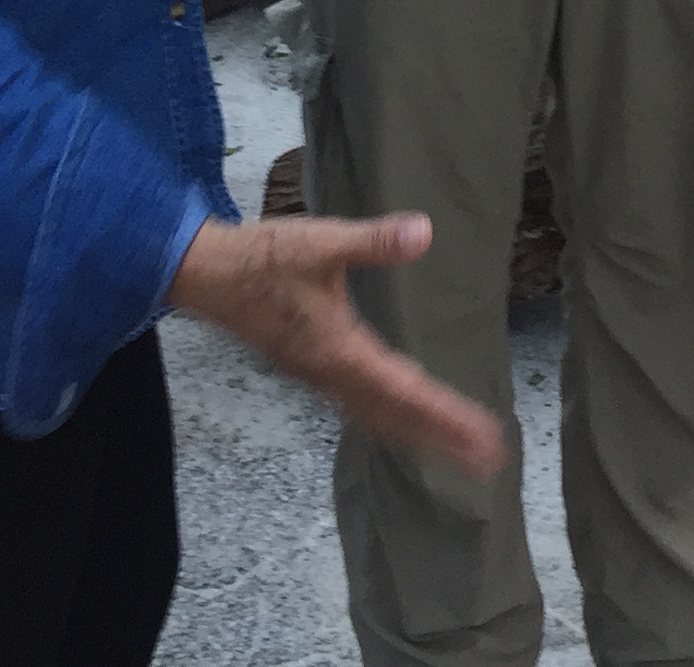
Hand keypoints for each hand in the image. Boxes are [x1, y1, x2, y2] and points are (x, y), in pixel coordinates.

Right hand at [169, 215, 504, 477]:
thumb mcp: (321, 242)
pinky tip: (401, 418)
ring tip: (457, 449)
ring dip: (417, 434)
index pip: (403, 391)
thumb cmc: (262, 258)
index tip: (480, 435)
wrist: (206, 274)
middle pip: (394, 417)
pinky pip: (358, 407)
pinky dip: (389, 421)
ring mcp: (318, 375)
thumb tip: (423, 233)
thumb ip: (373, 241)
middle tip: (488, 460)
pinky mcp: (309, 367)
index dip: (444, 415)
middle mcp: (330, 373)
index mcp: (338, 350)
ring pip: (375, 417)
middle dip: (441, 438)